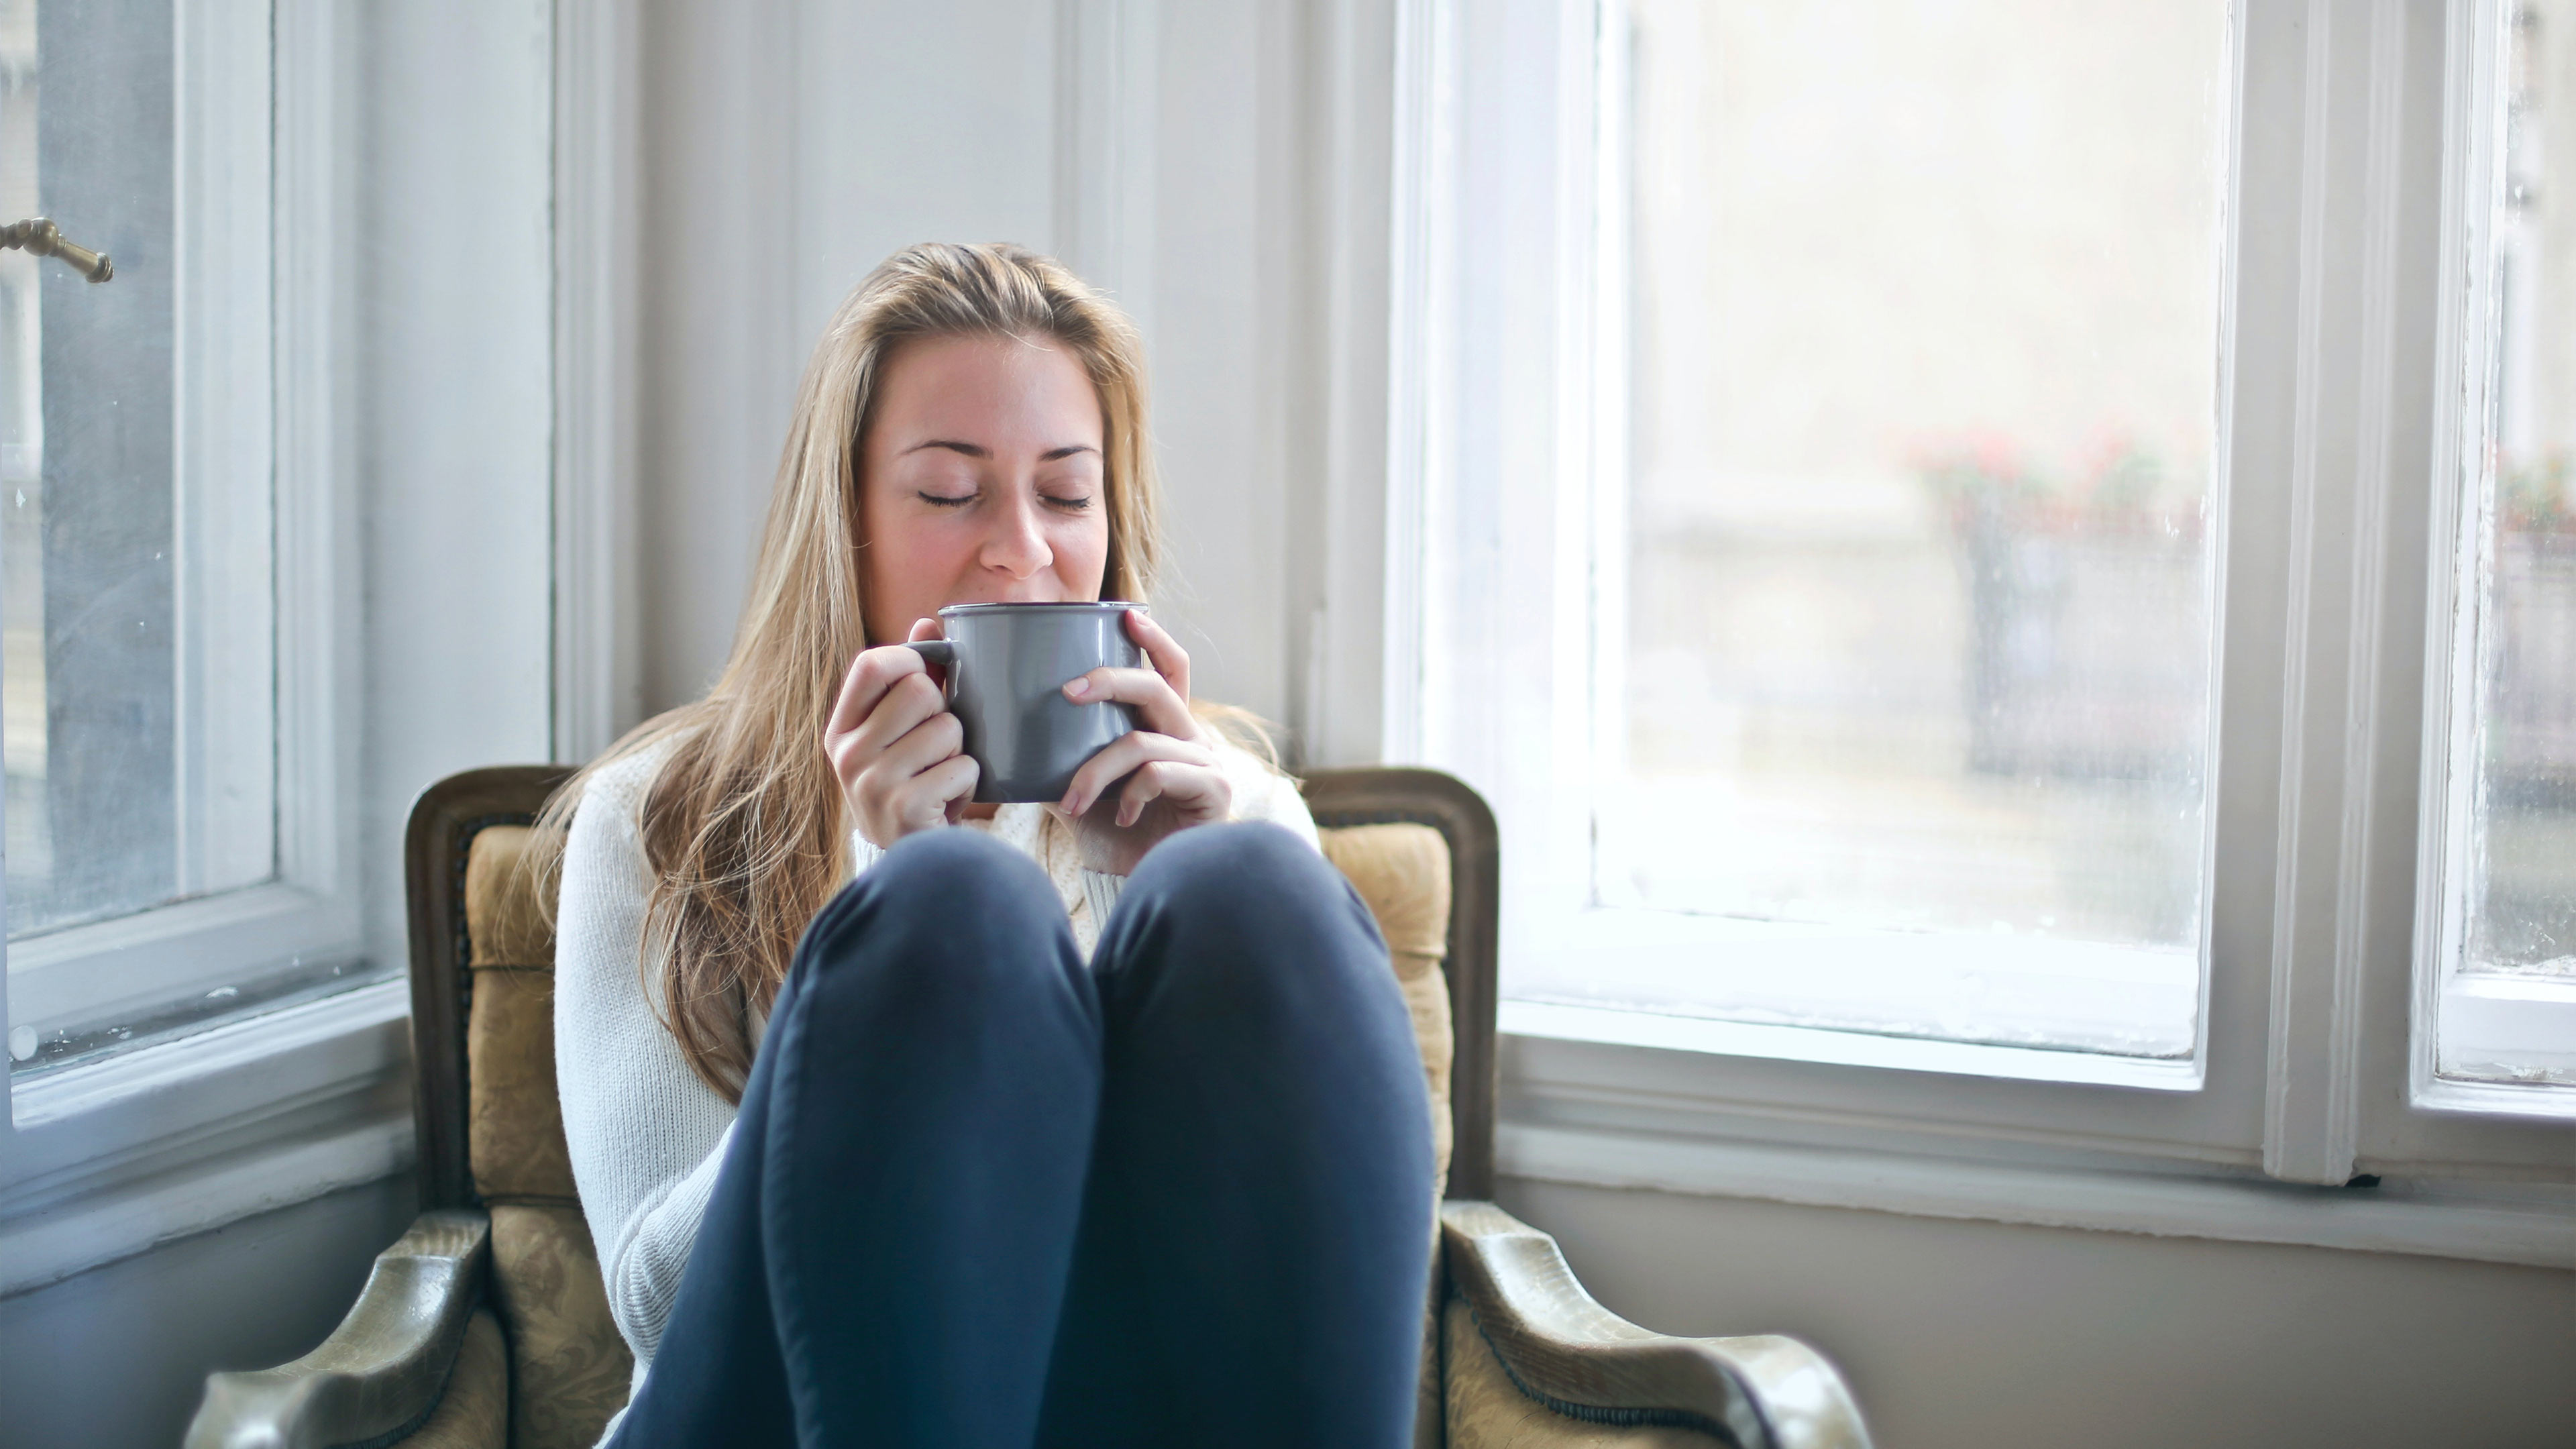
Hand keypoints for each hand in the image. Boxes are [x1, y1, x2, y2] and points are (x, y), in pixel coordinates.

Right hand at [823, 617, 978, 848]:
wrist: (912, 860)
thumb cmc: (910, 784)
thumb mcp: (898, 734)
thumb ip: (911, 678)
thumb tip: (926, 622)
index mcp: (841, 729)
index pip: (871, 664)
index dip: (910, 660)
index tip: (926, 678)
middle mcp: (848, 754)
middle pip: (920, 691)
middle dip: (944, 714)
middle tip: (937, 745)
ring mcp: (872, 783)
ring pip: (948, 729)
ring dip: (960, 750)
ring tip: (942, 774)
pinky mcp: (904, 808)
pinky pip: (963, 767)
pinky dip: (968, 782)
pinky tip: (948, 800)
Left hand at [1053, 609, 1231, 874]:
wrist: (1145, 888)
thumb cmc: (1117, 838)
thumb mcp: (1079, 790)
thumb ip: (1057, 760)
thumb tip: (1002, 735)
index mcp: (1167, 729)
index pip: (1170, 670)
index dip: (1154, 640)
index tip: (1126, 615)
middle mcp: (1192, 739)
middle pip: (1155, 688)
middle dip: (1108, 681)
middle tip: (1066, 692)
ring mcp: (1207, 763)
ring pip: (1141, 741)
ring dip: (1096, 771)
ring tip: (1071, 802)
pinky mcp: (1213, 791)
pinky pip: (1159, 773)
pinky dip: (1129, 794)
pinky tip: (1120, 817)